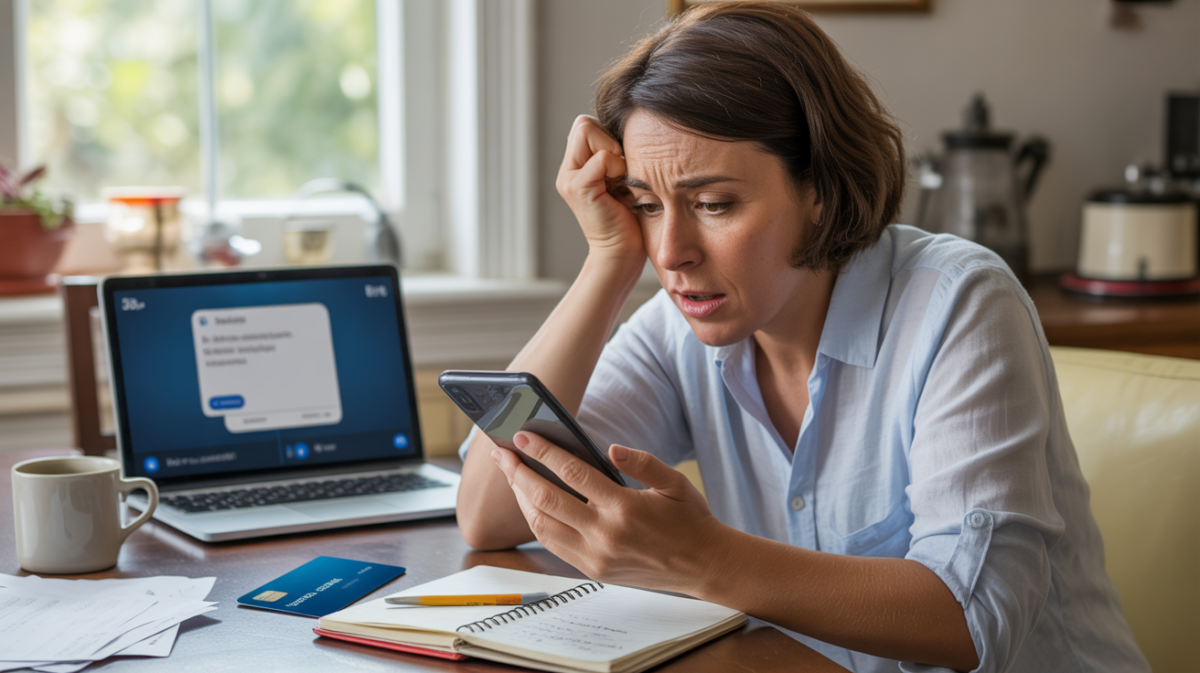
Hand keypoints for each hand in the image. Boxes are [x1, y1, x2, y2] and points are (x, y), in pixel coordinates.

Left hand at [491, 430, 727, 593]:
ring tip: (512, 475)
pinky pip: (552, 544)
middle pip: (546, 499)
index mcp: (625, 508)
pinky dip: (536, 521)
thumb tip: (611, 448)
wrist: (703, 565)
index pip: (572, 473)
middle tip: (502, 453)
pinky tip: (530, 502)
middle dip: (518, 473)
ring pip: (542, 525)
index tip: (522, 436)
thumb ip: (643, 462)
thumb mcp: (675, 482)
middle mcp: (605, 535)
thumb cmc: (689, 519)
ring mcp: (596, 556)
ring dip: (521, 498)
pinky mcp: (593, 571)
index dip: (543, 452)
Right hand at [555, 115, 644, 262]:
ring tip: (619, 181)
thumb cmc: (630, 219)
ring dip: (613, 153)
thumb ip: (615, 157)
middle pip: (584, 123)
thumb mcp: (622, 180)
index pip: (585, 124)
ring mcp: (569, 178)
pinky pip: (602, 157)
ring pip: (588, 130)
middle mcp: (567, 171)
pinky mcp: (578, 188)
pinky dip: (617, 168)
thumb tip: (630, 129)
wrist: (622, 254)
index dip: (607, 138)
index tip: (620, 167)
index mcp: (576, 167)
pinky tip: (620, 190)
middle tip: (619, 174)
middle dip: (608, 142)